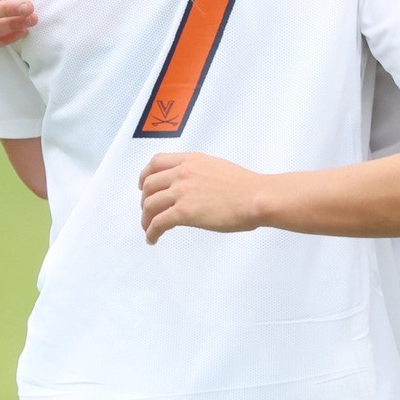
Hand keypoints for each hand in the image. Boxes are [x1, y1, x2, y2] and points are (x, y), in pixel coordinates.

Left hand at [138, 153, 269, 243]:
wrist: (255, 197)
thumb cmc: (245, 186)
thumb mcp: (217, 167)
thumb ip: (198, 172)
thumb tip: (192, 185)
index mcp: (191, 160)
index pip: (156, 162)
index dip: (145, 175)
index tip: (144, 185)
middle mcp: (182, 173)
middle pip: (149, 185)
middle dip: (145, 200)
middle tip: (148, 211)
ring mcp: (182, 192)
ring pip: (150, 205)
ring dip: (146, 219)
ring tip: (149, 229)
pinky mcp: (184, 212)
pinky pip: (158, 223)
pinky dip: (151, 232)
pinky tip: (153, 239)